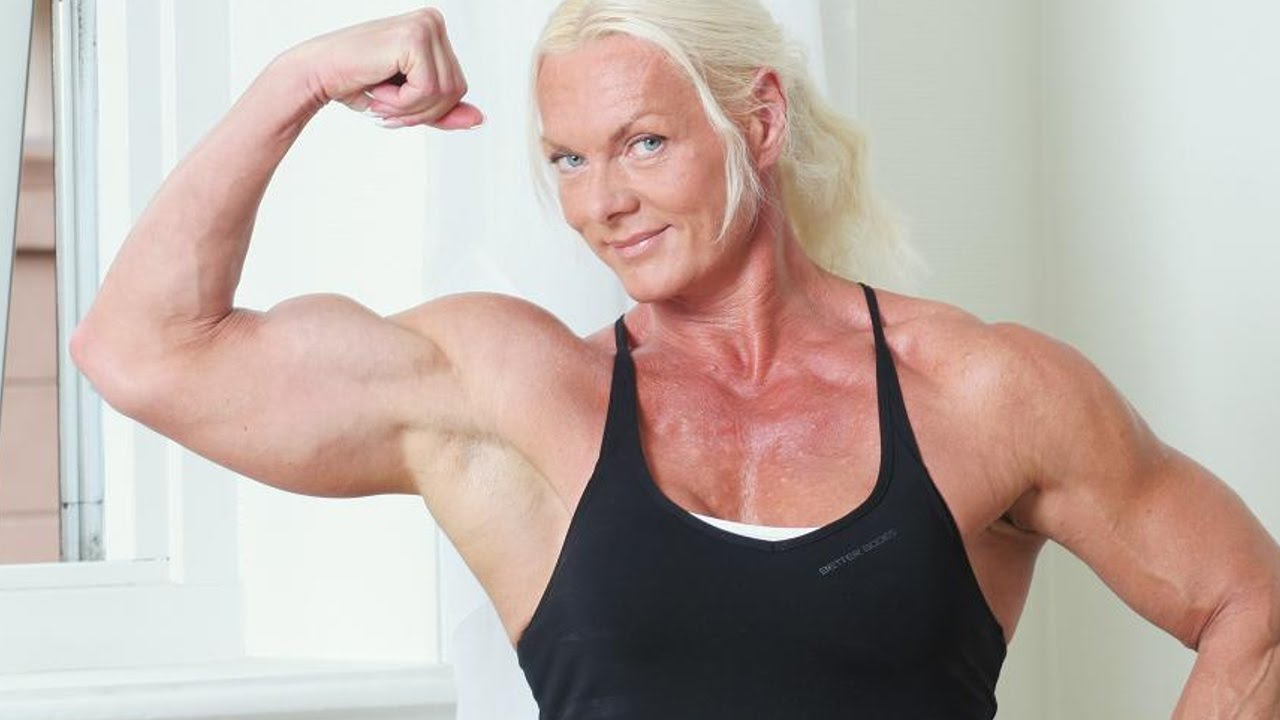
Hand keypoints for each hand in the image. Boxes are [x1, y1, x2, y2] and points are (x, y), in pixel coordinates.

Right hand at [285, 7, 482, 129]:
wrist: (318, 74)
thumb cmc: (359, 83)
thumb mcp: (412, 102)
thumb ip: (445, 110)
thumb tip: (481, 119)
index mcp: (436, 31)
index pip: (458, 87)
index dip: (430, 109)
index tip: (397, 106)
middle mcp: (434, 22)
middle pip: (457, 90)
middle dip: (422, 112)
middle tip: (387, 106)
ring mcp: (427, 26)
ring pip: (445, 94)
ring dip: (409, 109)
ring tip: (381, 97)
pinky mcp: (415, 38)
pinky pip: (428, 91)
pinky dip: (403, 102)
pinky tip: (379, 89)